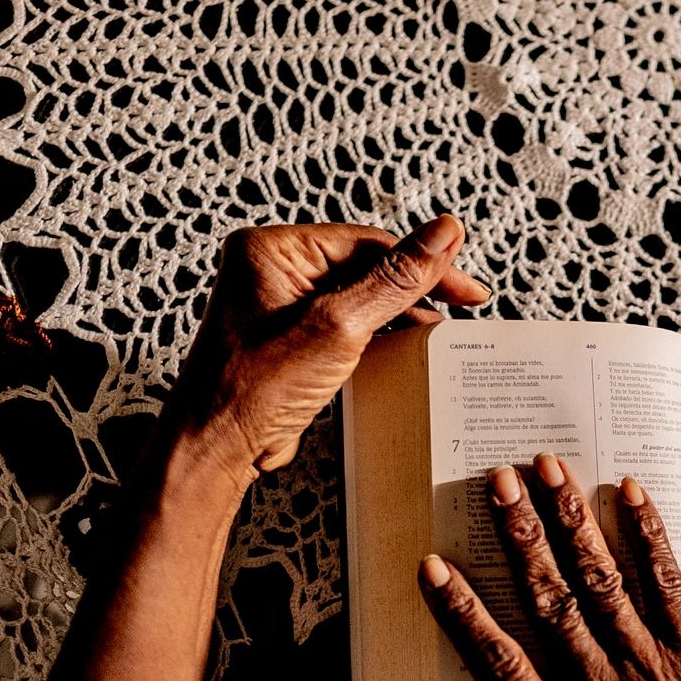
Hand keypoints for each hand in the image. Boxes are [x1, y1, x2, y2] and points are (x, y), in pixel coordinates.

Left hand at [170, 217, 489, 479]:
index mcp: (273, 250)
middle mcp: (274, 271)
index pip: (367, 242)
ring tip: (438, 329)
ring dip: (400, 313)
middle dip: (414, 288)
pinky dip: (380, 335)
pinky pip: (347, 325)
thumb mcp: (338, 324)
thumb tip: (442, 234)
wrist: (216, 446)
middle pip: (366, 266)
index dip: (423, 262)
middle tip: (462, 306)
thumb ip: (395, 278)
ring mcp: (283, 307)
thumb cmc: (253, 387)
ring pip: (360, 296)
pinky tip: (404, 347)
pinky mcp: (292, 341)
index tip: (464, 285)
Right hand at [416, 454, 680, 680]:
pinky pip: (668, 588)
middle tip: (493, 479)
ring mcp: (653, 673)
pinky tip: (630, 492)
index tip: (434, 568)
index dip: (465, 617)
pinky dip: (649, 538)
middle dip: (520, 538)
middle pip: (551, 606)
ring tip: (546, 465)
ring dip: (571, 522)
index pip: (503, 670)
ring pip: (602, 585)